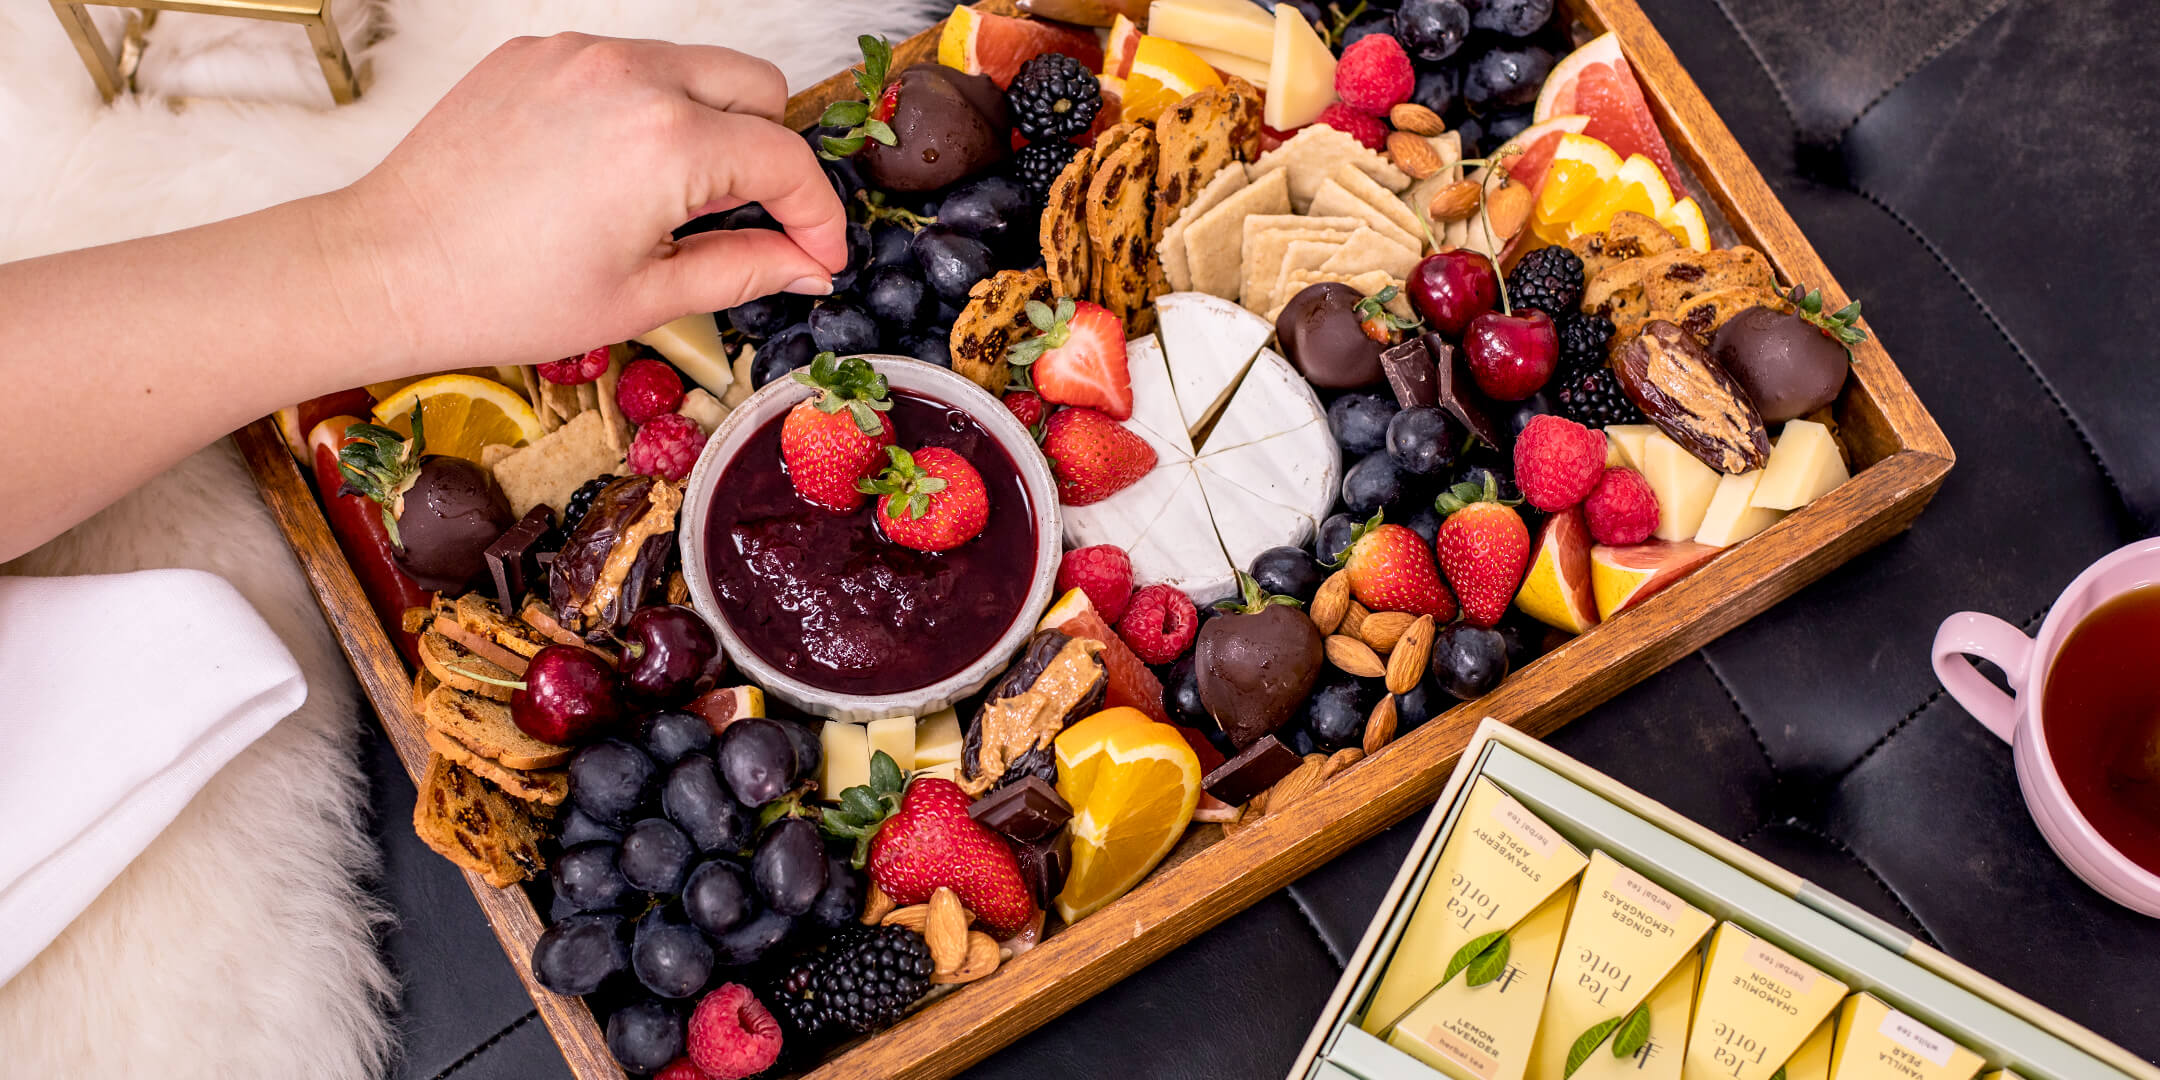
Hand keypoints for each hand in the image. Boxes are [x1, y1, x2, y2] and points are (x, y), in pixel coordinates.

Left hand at [337, 34, 847, 369]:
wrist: (391, 266)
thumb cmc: (508, 295)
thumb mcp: (645, 297)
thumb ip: (745, 269)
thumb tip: (809, 264)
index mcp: (669, 143)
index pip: (786, 160)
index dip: (817, 215)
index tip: (818, 255)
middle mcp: (632, 77)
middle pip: (759, 89)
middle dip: (770, 154)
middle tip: (742, 221)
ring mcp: (580, 54)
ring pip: (695, 69)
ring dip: (707, 127)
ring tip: (664, 201)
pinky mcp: (537, 51)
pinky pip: (625, 66)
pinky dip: (641, 111)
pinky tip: (603, 173)